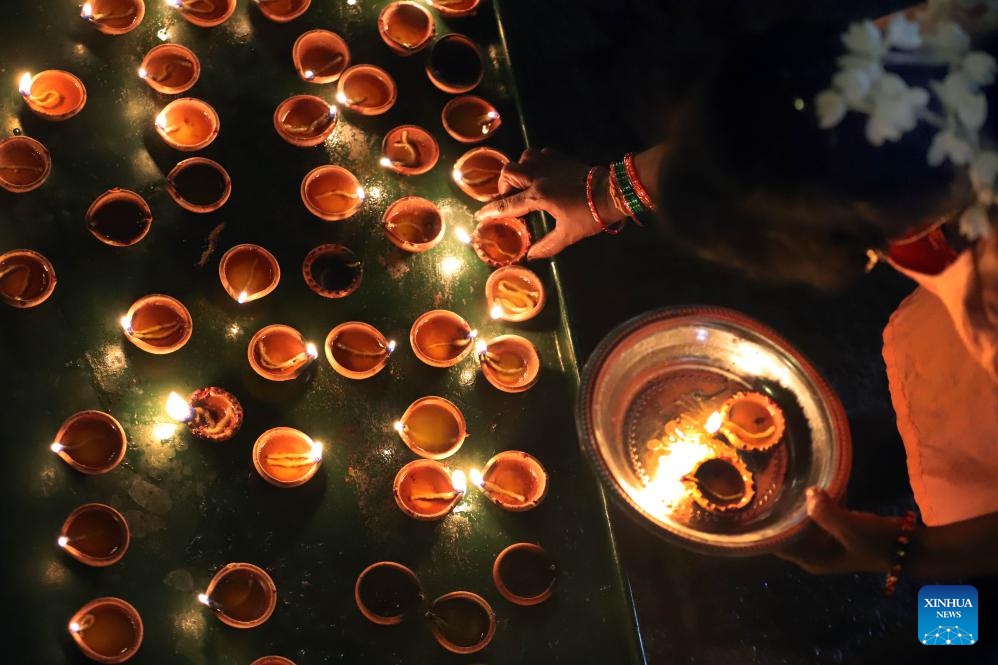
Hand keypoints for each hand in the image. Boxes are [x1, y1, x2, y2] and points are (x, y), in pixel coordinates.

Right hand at [473, 148, 622, 258]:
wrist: (613, 192)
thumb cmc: (590, 215)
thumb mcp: (568, 235)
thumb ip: (547, 246)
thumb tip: (532, 256)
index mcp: (538, 196)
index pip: (508, 205)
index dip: (491, 212)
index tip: (479, 216)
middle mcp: (539, 176)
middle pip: (509, 172)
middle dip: (504, 186)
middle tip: (510, 199)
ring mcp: (551, 163)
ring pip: (524, 158)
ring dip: (519, 171)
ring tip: (524, 184)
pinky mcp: (562, 158)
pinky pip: (541, 154)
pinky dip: (536, 163)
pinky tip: (542, 174)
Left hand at [776, 487, 900, 573]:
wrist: (908, 546)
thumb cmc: (877, 541)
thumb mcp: (850, 527)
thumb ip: (826, 513)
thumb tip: (809, 494)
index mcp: (811, 558)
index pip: (776, 543)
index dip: (765, 525)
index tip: (757, 502)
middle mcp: (813, 552)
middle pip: (787, 530)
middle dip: (781, 509)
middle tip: (768, 484)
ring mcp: (824, 541)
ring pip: (802, 520)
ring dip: (799, 503)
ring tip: (783, 478)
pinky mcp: (835, 530)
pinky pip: (819, 514)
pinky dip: (817, 501)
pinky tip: (814, 480)